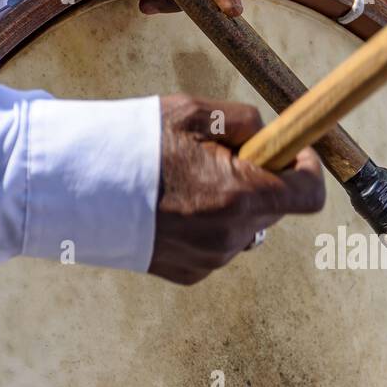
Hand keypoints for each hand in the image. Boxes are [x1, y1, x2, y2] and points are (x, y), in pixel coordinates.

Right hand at [149, 96, 324, 284]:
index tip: (295, 151)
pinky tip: (175, 206)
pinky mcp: (190, 273)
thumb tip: (268, 134)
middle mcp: (232, 236)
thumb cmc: (134, 143)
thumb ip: (245, 120)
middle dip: (262, 180)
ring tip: (191, 182)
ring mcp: (211, 259)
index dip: (308, 168)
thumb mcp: (193, 113)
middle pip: (275, 208)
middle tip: (224, 156)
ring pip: (247, 228)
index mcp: (241, 197)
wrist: (76, 188)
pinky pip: (219, 245)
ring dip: (235, 205)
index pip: (309, 195)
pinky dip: (210, 225)